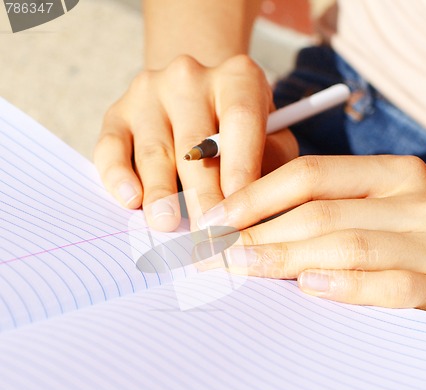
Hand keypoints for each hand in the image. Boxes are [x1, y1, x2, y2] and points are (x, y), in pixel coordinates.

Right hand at [93, 54, 297, 230]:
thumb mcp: (271, 137)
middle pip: (195, 143)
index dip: (240, 170)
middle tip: (207, 234)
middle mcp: (191, 77)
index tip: (239, 214)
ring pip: (155, 150)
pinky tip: (130, 199)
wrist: (197, 98)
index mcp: (238, 78)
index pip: (240, 121)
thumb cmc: (241, 132)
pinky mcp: (118, 112)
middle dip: (202, 195)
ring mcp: (150, 92)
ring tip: (167, 224)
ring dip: (161, 192)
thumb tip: (252, 209)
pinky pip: (112, 147)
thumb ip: (270, 164)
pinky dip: (118, 176)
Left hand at [196, 155, 425, 327]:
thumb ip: (329, 209)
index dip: (254, 196)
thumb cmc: (420, 244)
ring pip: (344, 246)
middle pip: (319, 213)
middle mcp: (416, 201)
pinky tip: (306, 288)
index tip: (214, 221)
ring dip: (283, 259)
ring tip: (240, 270)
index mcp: (393, 174)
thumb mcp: (383, 209)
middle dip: (256, 235)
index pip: (310, 175)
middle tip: (212, 255)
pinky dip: (342, 287)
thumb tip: (250, 223)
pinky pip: (386, 286)